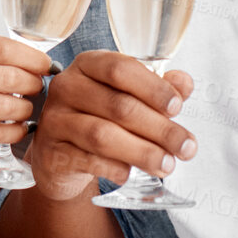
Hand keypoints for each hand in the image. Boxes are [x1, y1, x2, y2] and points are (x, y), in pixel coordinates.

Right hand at [0, 28, 52, 149]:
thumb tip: (28, 59)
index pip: (4, 48)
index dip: (34, 59)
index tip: (46, 67)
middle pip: (8, 78)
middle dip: (33, 86)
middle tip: (39, 90)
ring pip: (2, 106)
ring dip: (24, 110)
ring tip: (28, 110)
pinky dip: (10, 133)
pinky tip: (16, 130)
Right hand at [28, 50, 196, 200]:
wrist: (60, 154)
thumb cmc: (99, 117)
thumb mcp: (127, 96)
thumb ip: (158, 88)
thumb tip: (184, 84)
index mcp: (88, 65)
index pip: (120, 69)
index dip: (152, 87)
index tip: (178, 106)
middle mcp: (66, 87)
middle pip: (118, 106)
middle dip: (159, 129)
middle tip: (186, 147)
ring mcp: (55, 120)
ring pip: (103, 135)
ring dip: (142, 152)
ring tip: (167, 165)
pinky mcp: (51, 153)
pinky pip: (87, 160)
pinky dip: (114, 168)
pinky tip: (131, 173)